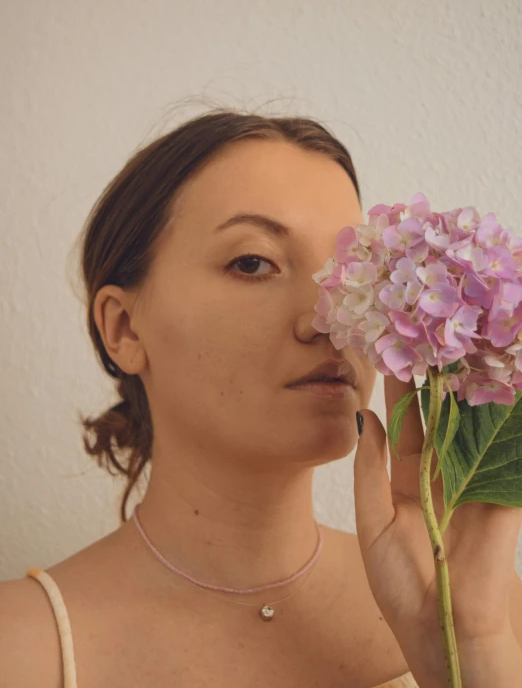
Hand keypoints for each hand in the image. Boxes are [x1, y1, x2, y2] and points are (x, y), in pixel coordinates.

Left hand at [353, 374, 521, 677]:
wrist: (446, 630)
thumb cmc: (402, 585)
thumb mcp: (375, 523)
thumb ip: (370, 470)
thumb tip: (364, 418)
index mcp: (409, 482)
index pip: (405, 426)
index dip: (400, 394)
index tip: (392, 355)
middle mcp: (443, 475)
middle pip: (440, 420)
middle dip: (435, 383)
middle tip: (429, 341)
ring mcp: (474, 482)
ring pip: (471, 428)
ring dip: (467, 393)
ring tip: (458, 352)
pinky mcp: (502, 493)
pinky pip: (502, 452)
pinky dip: (502, 423)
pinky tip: (496, 389)